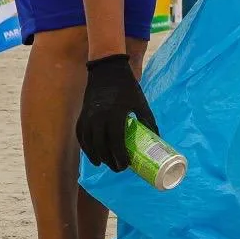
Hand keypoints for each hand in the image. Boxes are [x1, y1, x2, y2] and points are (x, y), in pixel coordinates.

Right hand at [76, 54, 158, 171]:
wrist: (108, 70)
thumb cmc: (128, 87)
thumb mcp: (141, 103)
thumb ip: (149, 121)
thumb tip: (158, 138)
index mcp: (115, 115)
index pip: (116, 143)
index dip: (120, 157)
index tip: (126, 165)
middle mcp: (99, 118)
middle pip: (102, 146)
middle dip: (109, 160)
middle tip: (118, 168)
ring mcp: (88, 117)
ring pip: (89, 143)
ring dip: (96, 156)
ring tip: (104, 164)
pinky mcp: (82, 115)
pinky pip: (81, 135)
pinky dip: (85, 146)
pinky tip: (92, 153)